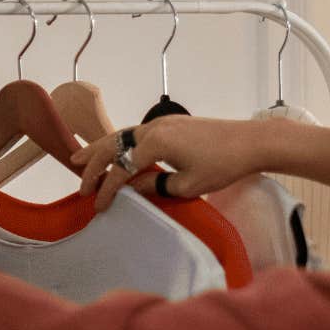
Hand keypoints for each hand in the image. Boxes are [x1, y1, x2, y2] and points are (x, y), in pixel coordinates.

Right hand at [73, 115, 272, 211]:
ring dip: (100, 149)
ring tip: (79, 159)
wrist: (251, 142)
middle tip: (79, 184)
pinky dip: (119, 144)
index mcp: (155, 143)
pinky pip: (135, 133)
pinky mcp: (171, 124)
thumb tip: (134, 187)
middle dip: (92, 164)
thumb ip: (156, 187)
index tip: (98, 206)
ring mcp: (161, 122)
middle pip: (113, 145)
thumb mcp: (188, 185)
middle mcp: (153, 127)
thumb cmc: (223, 166)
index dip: (108, 189)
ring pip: (121, 136)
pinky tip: (114, 153)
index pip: (122, 169)